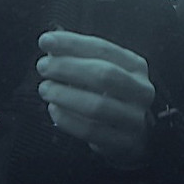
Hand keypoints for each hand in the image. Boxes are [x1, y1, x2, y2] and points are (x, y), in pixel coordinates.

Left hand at [36, 30, 155, 168]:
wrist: (134, 134)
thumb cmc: (111, 96)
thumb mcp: (102, 71)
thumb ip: (78, 57)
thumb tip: (51, 44)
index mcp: (136, 66)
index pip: (103, 49)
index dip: (72, 43)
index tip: (45, 40)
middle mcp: (141, 90)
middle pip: (103, 75)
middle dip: (67, 68)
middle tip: (43, 66)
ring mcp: (135, 118)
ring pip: (97, 106)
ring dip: (65, 95)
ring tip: (45, 88)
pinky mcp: (124, 142)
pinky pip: (91, 131)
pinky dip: (67, 119)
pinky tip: (54, 109)